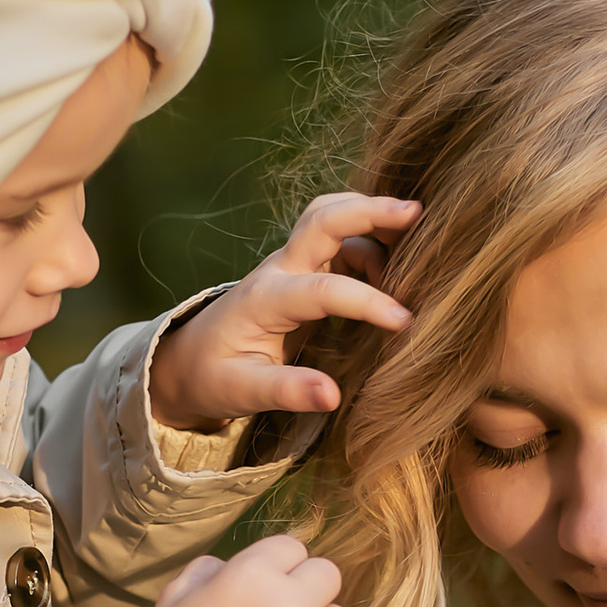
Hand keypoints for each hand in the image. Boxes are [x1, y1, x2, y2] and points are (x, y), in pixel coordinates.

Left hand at [147, 194, 418, 431]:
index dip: (366, 301)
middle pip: (322, 219)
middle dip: (368, 210)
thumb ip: (287, 391)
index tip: (405, 322)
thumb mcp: (242, 393)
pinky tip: (397, 262)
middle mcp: (280, 269)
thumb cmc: (215, 377)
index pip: (322, 290)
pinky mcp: (306, 268)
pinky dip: (371, 237)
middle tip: (418, 213)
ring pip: (332, 217)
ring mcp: (293, 263)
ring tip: (417, 237)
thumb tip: (332, 396)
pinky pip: (341, 238)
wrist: (189, 360)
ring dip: (372, 217)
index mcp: (264, 300)